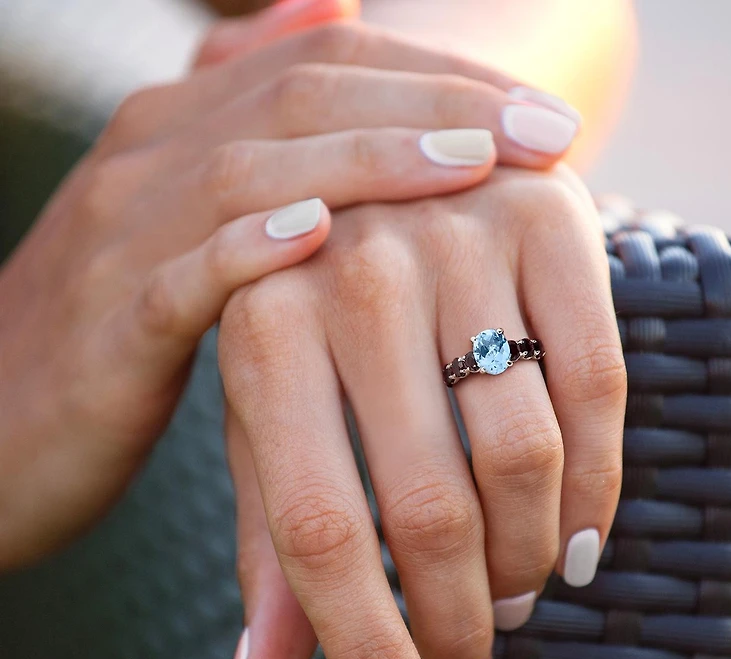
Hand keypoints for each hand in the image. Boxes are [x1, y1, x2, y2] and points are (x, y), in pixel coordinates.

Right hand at [0, 23, 580, 569]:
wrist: (0, 421)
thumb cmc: (119, 336)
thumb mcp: (192, 236)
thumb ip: (259, 153)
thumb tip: (332, 34)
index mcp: (186, 135)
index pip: (330, 66)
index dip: (443, 80)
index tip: (541, 118)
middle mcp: (152, 160)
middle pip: (306, 97)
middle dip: (437, 107)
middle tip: (548, 134)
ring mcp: (121, 238)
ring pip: (253, 168)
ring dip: (371, 162)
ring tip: (474, 166)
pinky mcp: (104, 328)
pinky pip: (181, 274)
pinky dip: (252, 248)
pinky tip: (323, 238)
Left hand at [219, 165, 625, 658]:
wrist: (401, 171)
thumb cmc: (323, 317)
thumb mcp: (274, 414)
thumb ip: (273, 542)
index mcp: (263, 327)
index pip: (313, 529)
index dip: (366, 649)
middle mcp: (356, 273)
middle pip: (427, 507)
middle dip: (460, 620)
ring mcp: (459, 236)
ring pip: (524, 454)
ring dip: (529, 560)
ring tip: (518, 593)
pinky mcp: (550, 218)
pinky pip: (599, 384)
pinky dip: (601, 483)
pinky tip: (582, 537)